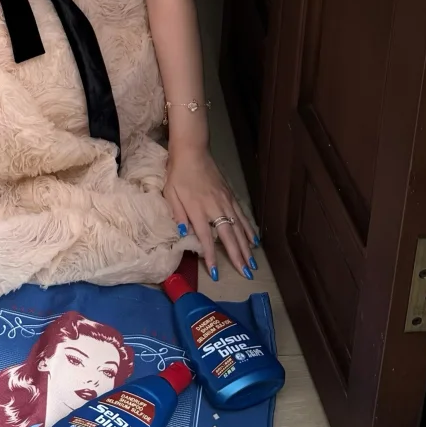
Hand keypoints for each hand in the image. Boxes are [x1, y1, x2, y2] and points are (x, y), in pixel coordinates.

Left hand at [165, 145, 258, 281]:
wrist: (192, 152)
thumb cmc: (178, 174)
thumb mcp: (170, 194)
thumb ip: (177, 214)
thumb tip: (184, 234)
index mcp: (197, 209)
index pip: (206, 238)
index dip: (211, 256)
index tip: (217, 273)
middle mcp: (215, 208)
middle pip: (229, 236)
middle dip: (237, 257)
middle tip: (246, 274)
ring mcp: (226, 202)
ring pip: (239, 228)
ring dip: (246, 247)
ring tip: (253, 264)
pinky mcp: (231, 196)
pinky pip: (242, 216)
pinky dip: (249, 230)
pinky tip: (255, 241)